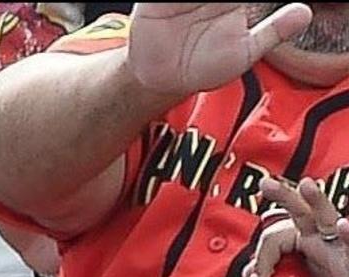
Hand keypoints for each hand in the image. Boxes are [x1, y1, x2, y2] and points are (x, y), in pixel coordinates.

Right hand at [126, 3, 310, 96]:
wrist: (162, 82)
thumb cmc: (202, 68)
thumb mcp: (242, 54)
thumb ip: (272, 33)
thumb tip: (304, 14)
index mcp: (234, 0)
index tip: (245, 3)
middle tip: (219, 2)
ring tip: (202, 1)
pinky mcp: (158, 0)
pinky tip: (178, 2)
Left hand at [243, 176, 348, 276]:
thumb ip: (273, 275)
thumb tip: (250, 273)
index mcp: (304, 242)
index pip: (275, 236)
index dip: (262, 258)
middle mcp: (321, 238)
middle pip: (300, 211)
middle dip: (284, 195)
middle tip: (266, 184)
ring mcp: (340, 245)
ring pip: (327, 216)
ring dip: (316, 200)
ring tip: (306, 186)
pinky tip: (344, 226)